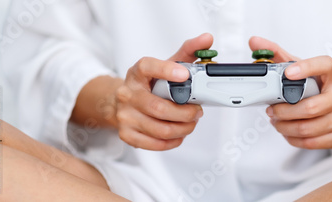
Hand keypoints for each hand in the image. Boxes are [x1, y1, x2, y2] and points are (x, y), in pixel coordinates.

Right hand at [115, 33, 212, 149]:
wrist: (125, 101)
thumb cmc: (151, 83)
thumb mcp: (167, 65)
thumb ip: (189, 51)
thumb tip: (207, 39)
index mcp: (138, 72)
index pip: (148, 67)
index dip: (166, 70)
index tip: (185, 74)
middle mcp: (128, 93)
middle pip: (159, 108)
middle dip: (186, 113)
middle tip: (198, 112)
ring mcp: (125, 115)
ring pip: (160, 130)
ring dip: (183, 129)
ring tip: (191, 123)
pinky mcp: (126, 134)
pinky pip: (155, 144)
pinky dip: (173, 141)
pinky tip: (179, 134)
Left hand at [249, 36, 331, 148]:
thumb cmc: (320, 85)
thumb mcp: (303, 68)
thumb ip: (278, 55)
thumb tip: (254, 42)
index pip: (324, 65)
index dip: (306, 68)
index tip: (288, 73)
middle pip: (311, 107)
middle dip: (284, 112)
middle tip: (271, 110)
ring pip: (308, 128)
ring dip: (285, 127)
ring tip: (276, 122)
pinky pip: (312, 142)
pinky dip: (294, 139)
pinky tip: (287, 132)